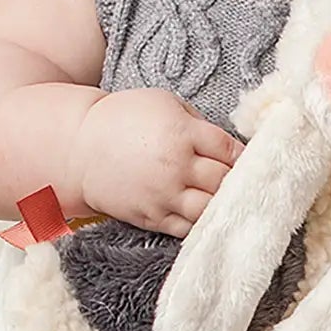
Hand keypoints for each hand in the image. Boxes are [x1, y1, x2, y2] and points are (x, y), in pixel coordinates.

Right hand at [68, 88, 242, 237]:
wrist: (79, 147)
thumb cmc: (122, 118)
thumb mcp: (163, 102)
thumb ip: (197, 121)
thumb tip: (225, 144)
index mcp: (182, 133)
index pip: (230, 149)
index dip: (245, 155)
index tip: (251, 158)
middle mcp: (176, 166)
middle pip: (225, 180)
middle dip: (237, 180)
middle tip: (244, 180)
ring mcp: (164, 195)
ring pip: (210, 209)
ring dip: (222, 204)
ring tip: (227, 200)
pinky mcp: (152, 217)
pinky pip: (187, 228)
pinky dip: (201, 223)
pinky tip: (206, 215)